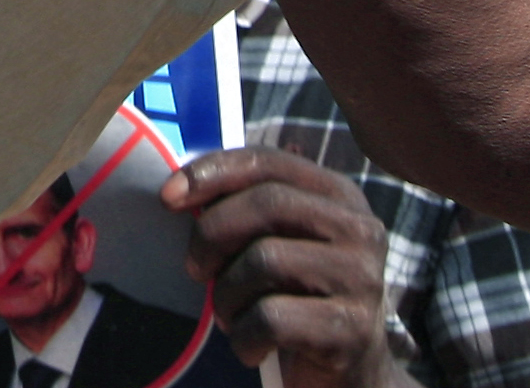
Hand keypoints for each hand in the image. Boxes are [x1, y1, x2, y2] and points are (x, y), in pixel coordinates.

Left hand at [163, 147, 396, 387]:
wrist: (351, 371)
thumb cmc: (298, 296)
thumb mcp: (280, 242)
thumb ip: (246, 207)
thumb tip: (178, 191)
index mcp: (340, 196)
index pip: (268, 162)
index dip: (211, 172)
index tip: (168, 198)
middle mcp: (360, 230)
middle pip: (267, 205)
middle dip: (212, 234)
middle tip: (196, 270)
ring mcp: (362, 279)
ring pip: (265, 261)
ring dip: (228, 295)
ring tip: (231, 316)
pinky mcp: (352, 329)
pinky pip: (272, 318)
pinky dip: (245, 335)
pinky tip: (251, 346)